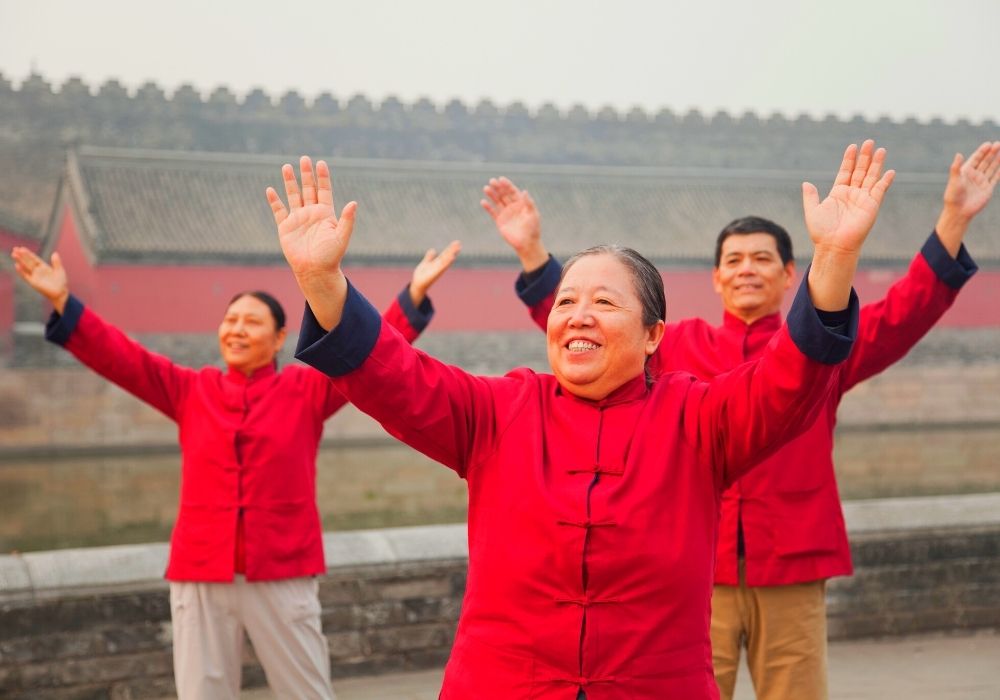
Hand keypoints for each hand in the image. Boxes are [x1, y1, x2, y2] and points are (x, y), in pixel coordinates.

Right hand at [10, 247, 68, 313]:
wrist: (60, 292)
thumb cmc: (61, 281)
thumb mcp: (59, 270)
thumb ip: (56, 262)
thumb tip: (55, 253)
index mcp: (43, 267)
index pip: (34, 259)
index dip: (28, 254)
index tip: (22, 248)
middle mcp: (37, 271)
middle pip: (28, 261)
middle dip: (22, 255)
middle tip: (14, 248)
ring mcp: (35, 276)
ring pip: (25, 267)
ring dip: (20, 261)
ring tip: (14, 254)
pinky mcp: (33, 282)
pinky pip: (26, 276)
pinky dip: (21, 271)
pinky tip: (17, 265)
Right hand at [266, 157, 353, 328]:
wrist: (315, 271)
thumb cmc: (331, 256)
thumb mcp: (342, 236)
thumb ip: (347, 220)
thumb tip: (354, 202)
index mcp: (325, 214)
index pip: (324, 190)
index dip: (323, 177)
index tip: (321, 162)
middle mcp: (311, 213)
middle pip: (308, 189)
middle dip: (306, 174)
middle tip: (304, 158)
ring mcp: (298, 219)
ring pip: (293, 196)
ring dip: (290, 182)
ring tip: (286, 166)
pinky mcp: (285, 227)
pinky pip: (279, 211)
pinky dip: (274, 201)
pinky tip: (270, 189)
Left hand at [410, 240, 461, 305]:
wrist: (417, 284)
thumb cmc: (421, 275)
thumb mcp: (425, 263)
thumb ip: (429, 257)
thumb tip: (433, 250)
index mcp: (437, 263)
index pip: (445, 254)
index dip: (450, 248)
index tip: (457, 242)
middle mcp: (439, 265)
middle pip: (447, 256)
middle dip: (453, 250)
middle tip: (459, 243)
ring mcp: (438, 269)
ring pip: (446, 260)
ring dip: (451, 254)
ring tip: (457, 248)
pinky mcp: (435, 273)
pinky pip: (442, 267)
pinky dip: (447, 262)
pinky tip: (451, 257)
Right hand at [481, 177, 548, 271]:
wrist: (527, 243)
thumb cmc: (533, 229)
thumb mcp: (533, 215)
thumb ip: (529, 203)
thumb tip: (524, 191)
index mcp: (521, 203)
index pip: (513, 191)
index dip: (507, 185)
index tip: (501, 179)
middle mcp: (513, 207)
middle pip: (504, 194)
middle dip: (498, 187)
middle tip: (492, 181)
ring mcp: (506, 213)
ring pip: (497, 201)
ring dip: (492, 194)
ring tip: (486, 188)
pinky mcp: (500, 221)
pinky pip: (493, 212)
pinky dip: (488, 207)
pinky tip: (483, 202)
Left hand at [802, 140, 894, 254]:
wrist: (833, 245)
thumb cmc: (822, 231)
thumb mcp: (812, 210)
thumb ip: (810, 196)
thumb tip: (805, 183)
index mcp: (838, 193)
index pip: (845, 172)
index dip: (849, 159)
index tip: (852, 146)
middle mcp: (852, 194)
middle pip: (860, 171)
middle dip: (865, 157)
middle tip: (869, 142)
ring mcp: (863, 199)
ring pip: (871, 177)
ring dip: (876, 164)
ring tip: (880, 149)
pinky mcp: (871, 206)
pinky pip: (880, 190)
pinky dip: (885, 181)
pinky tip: (890, 171)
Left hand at [935, 141, 999, 255]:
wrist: (959, 212)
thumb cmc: (953, 197)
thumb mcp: (954, 181)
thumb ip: (956, 168)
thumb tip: (959, 154)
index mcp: (965, 172)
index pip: (975, 159)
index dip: (982, 151)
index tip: (988, 144)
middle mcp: (974, 175)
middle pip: (985, 161)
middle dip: (992, 153)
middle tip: (999, 144)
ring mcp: (981, 181)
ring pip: (991, 168)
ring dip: (997, 160)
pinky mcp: (987, 189)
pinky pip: (996, 178)